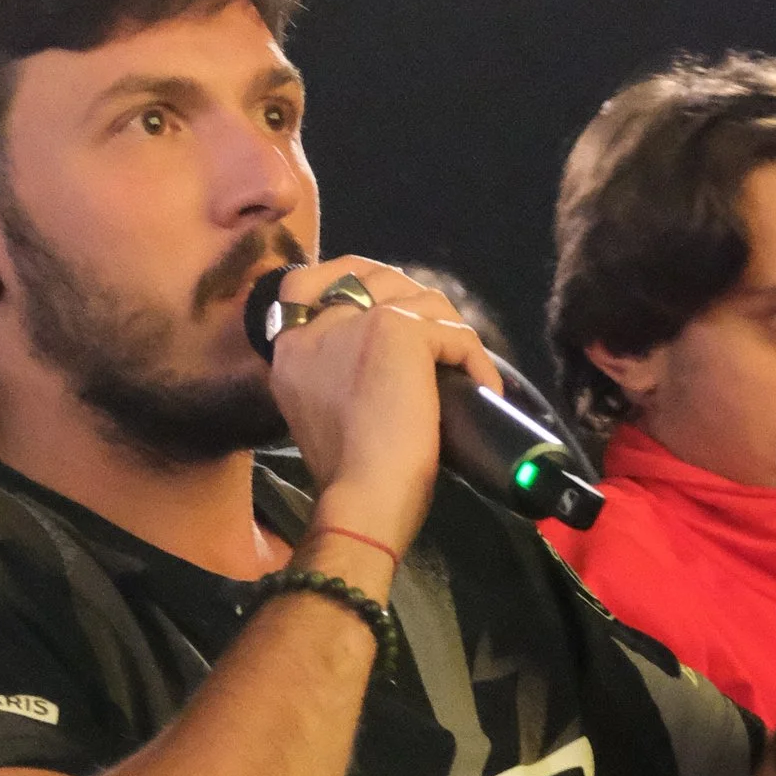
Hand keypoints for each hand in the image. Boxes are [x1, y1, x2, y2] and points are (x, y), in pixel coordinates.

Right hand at [263, 257, 499, 565]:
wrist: (362, 499)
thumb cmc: (348, 477)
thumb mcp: (322, 412)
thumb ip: (332, 373)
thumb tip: (378, 360)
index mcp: (291, 348)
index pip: (307, 280)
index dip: (352, 278)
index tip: (387, 306)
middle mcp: (317, 327)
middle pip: (374, 276)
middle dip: (415, 300)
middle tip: (442, 340)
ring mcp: (357, 323)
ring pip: (421, 300)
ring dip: (451, 332)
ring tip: (464, 371)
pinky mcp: (398, 332)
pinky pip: (454, 332)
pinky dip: (476, 360)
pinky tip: (484, 388)